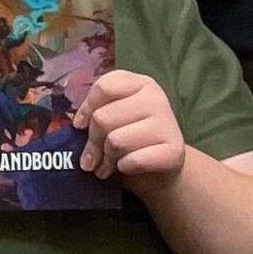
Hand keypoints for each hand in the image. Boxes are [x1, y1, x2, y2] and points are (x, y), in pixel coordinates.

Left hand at [74, 68, 193, 193]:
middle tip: (91, 158)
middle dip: (92, 143)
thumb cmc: (131, 139)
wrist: (162, 169)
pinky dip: (123, 167)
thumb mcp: (115, 118)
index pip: (104, 87)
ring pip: (116, 140)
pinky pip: (133, 160)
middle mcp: (156, 98)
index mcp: (140, 84)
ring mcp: (168, 123)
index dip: (86, 108)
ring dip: (106, 158)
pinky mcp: (174, 150)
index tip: (79, 126)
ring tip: (106, 166)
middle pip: (103, 117)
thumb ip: (97, 112)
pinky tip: (124, 168)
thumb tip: (77, 124)